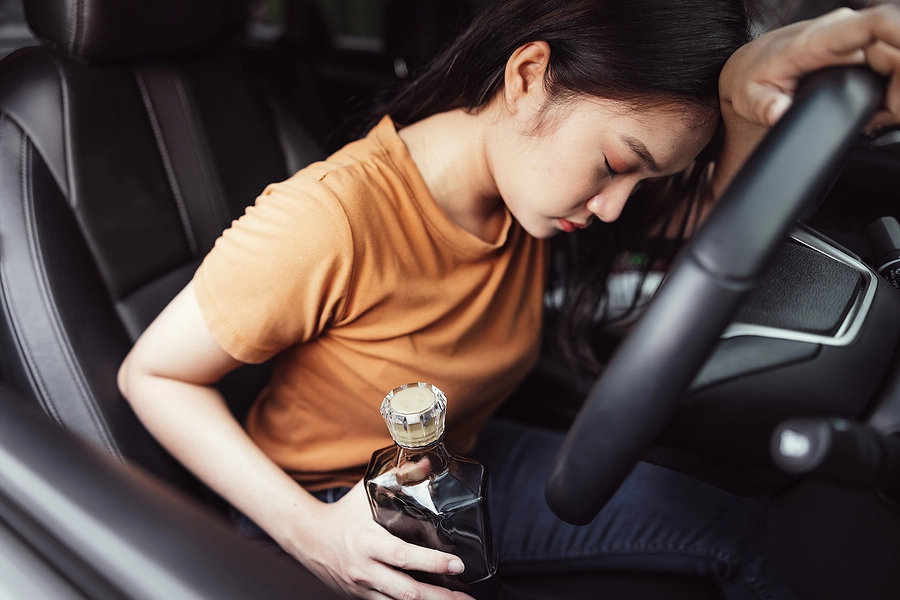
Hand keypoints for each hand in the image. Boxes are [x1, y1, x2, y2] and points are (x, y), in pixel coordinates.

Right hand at [283, 482, 473, 599]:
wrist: (310, 539)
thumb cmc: (343, 514)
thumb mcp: (367, 491)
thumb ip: (399, 476)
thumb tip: (427, 463)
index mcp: (368, 541)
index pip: (403, 556)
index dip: (431, 563)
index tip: (456, 565)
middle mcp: (366, 569)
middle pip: (406, 591)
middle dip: (440, 597)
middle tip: (466, 598)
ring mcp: (363, 587)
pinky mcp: (362, 598)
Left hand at [721, 4, 899, 129]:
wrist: (746, 67)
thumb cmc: (750, 80)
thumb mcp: (750, 98)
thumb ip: (765, 107)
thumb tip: (778, 112)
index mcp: (817, 39)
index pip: (874, 25)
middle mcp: (839, 27)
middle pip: (892, 47)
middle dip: (897, 84)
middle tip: (882, 117)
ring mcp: (848, 30)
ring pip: (892, 52)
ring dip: (894, 83)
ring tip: (876, 113)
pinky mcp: (853, 38)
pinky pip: (884, 52)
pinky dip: (887, 78)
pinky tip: (875, 101)